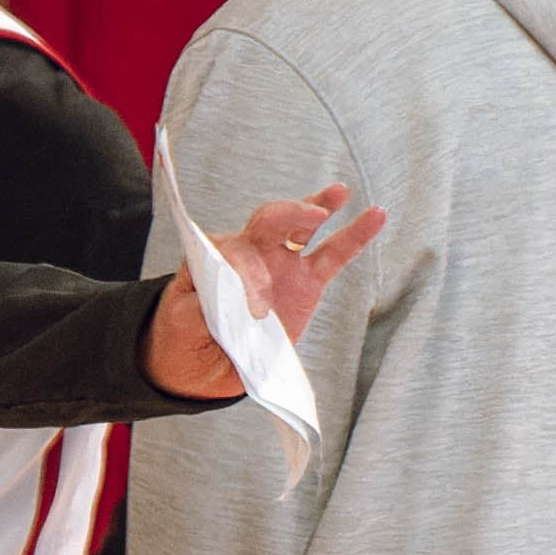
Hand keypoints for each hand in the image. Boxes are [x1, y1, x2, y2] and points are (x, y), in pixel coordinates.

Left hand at [144, 181, 388, 396]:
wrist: (205, 362)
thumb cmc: (187, 334)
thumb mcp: (181, 322)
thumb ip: (198, 306)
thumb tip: (228, 295)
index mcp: (216, 257)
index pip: (237, 250)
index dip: (248, 275)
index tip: (254, 312)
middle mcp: (250, 253)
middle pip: (269, 221)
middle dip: (288, 215)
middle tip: (309, 218)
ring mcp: (281, 265)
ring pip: (302, 228)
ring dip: (319, 207)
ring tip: (340, 193)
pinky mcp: (306, 283)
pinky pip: (333, 256)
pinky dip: (354, 237)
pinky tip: (374, 216)